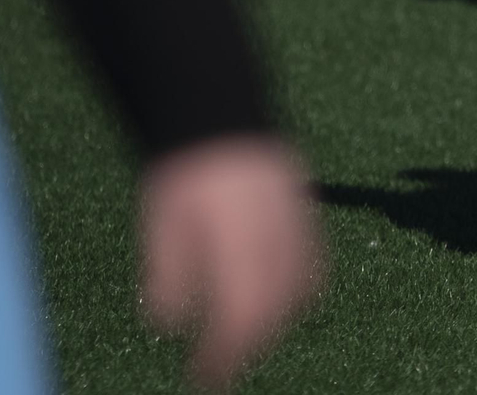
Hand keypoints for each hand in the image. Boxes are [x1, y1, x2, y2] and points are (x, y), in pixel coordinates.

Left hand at [141, 136, 323, 389]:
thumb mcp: (161, 219)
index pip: (242, 312)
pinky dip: (300, 287)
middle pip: (276, 306)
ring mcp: (295, 216)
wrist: (217, 107)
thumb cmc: (183, 165)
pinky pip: (314, 259)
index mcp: (238, 234)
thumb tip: (168, 325)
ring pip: (303, 286)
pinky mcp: (303, 206)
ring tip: (248, 333)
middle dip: (252, 342)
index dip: (226, 353)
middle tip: (223, 362)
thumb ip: (168, 271)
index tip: (205, 377)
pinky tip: (277, 296)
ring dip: (278, 318)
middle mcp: (275, 229)